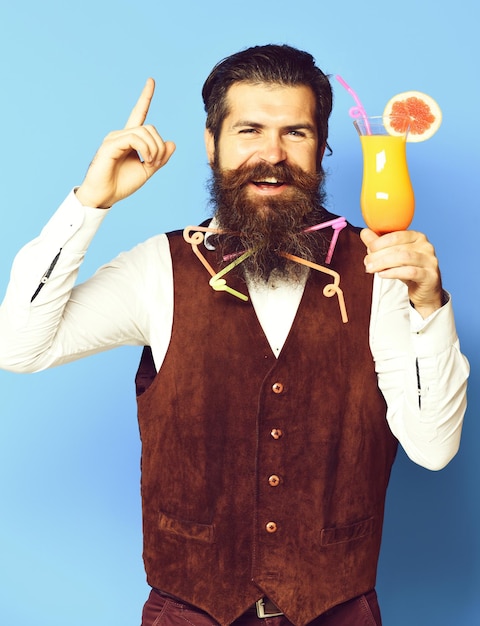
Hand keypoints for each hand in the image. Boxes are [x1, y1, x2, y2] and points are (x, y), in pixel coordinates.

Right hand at [76, 78, 175, 208]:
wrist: (105, 196)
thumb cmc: (121, 184)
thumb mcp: (147, 171)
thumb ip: (160, 158)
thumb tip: (172, 143)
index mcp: (130, 139)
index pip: (138, 113)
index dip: (145, 97)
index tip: (151, 81)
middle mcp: (121, 135)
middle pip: (150, 128)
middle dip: (159, 146)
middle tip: (156, 163)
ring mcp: (115, 138)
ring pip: (144, 132)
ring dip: (154, 149)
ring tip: (150, 164)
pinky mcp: (110, 145)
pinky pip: (135, 138)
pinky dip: (146, 149)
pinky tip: (145, 161)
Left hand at [360, 228, 443, 317]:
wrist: (425, 291)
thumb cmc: (408, 270)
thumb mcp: (391, 256)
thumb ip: (378, 244)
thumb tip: (364, 232)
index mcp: (417, 237)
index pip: (396, 236)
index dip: (379, 242)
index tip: (368, 250)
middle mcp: (426, 246)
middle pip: (398, 247)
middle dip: (378, 255)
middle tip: (367, 262)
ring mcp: (430, 261)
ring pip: (404, 258)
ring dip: (383, 263)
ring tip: (371, 269)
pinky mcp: (430, 276)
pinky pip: (410, 272)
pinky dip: (393, 272)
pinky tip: (382, 274)